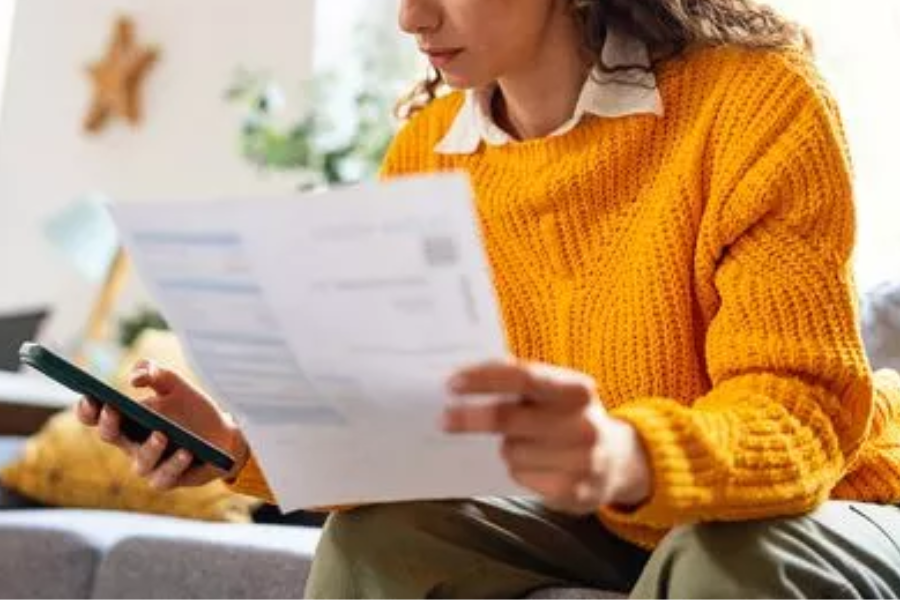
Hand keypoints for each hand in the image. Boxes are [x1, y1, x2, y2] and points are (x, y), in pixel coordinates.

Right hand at [75, 360, 249, 490]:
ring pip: (140, 462)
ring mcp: (148, 464)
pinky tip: (186, 452)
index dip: (87, 409)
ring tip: (162, 434)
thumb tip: (134, 379)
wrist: (222, 434)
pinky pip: (165, 477)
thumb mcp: (176, 385)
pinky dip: (174, 465)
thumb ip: (155, 372)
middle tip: (113, 409)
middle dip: (108, 424)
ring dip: (150, 449)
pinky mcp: (167, 479)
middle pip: (109, 437)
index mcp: (127, 421)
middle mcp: (131, 444)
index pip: (97, 417)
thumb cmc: (192, 409)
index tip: (89, 396)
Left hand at [443, 359, 651, 513]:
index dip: (485, 379)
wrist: (619, 462)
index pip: (523, 376)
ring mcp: (582, 460)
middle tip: (445, 419)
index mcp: (577, 389)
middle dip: (471, 418)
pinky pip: (521, 477)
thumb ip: (522, 382)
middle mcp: (583, 423)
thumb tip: (466, 379)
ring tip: (528, 444)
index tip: (452, 383)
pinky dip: (520, 470)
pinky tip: (539, 466)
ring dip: (506, 447)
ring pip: (511, 451)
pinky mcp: (574, 491)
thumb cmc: (571, 418)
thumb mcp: (559, 392)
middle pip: (509, 418)